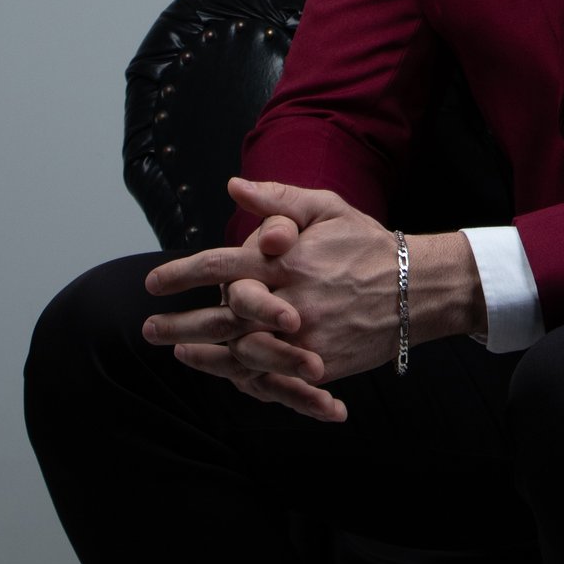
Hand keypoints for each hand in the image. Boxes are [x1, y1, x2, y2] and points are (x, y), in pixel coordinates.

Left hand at [143, 180, 401, 418]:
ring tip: (176, 351)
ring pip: (240, 352)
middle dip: (179, 323)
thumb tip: (232, 185)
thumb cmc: (366, 244)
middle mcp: (291, 299)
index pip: (221, 266)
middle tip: (148, 328)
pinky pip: (272, 376)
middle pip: (221, 317)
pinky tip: (222, 374)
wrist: (414, 290)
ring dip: (202, 355)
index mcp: (288, 258)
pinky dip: (242, 378)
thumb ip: (277, 199)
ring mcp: (304, 337)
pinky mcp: (318, 365)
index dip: (181, 274)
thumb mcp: (326, 209)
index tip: (152, 282)